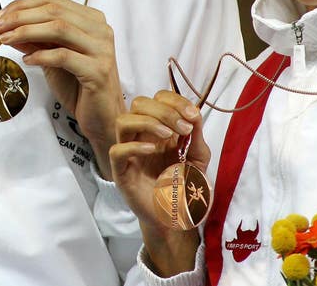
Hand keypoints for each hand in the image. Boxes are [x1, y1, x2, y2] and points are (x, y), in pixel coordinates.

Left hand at [0, 0, 124, 177]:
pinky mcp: (98, 70)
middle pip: (54, 11)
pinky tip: (27, 60)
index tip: (0, 15)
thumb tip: (6, 27)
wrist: (102, 117)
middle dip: (20, 17)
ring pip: (59, 28)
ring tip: (5, 39)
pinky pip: (64, 56)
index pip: (53, 0)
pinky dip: (41, 56)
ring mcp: (101, 49)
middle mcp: (100, 29)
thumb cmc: (79, 85)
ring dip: (26, 31)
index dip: (23, 5)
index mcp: (91, 20)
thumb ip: (34, 40)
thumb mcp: (52, 58)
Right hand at [110, 90, 209, 275]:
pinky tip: (153, 151)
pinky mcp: (122, 172)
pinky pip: (117, 151)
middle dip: (163, 110)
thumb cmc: (185, 185)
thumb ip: (196, 135)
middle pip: (139, 103)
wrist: (178, 217)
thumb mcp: (198, 157)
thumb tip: (194, 113)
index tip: (193, 116)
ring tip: (168, 136)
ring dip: (148, 122)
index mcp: (159, 126)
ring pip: (123, 121)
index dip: (175, 101)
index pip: (158, 98)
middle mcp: (141, 135)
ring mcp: (129, 152)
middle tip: (183, 127)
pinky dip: (134, 146)